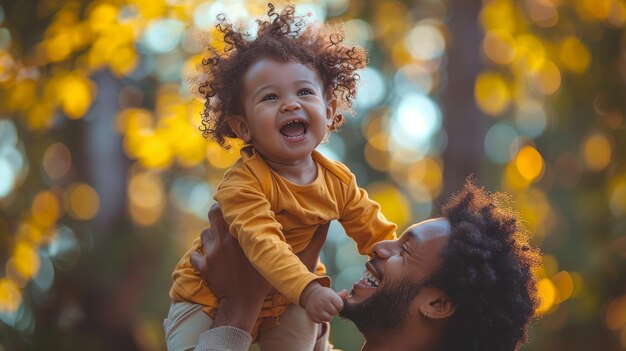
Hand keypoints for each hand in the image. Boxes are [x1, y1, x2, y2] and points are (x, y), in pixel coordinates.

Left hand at [190, 204, 331, 329]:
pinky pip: (196, 255)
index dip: (232, 203)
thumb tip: (326, 222)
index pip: (230, 206)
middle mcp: (223, 239)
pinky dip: (201, 255)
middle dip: (219, 213)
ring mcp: (210, 252)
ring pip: (204, 234)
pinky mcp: (201, 266)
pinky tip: (210, 259)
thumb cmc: (263, 282)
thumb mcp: (282, 256)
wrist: (242, 305)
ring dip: (211, 235)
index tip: (236, 202)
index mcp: (242, 234)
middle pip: (213, 214)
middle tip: (227, 218)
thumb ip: (302, 240)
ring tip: (221, 240)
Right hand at [300, 282, 343, 322]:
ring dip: (327, 316)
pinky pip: (320, 321)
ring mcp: (316, 309)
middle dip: (333, 311)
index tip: (334, 304)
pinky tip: (319, 313)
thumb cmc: (324, 295)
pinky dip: (320, 319)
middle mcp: (322, 302)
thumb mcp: (332, 293)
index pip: (340, 306)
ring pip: (328, 319)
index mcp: (329, 296)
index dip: (338, 306)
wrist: (310, 295)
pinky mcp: (312, 315)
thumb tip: (346, 292)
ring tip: (325, 311)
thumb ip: (340, 295)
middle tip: (329, 307)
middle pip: (334, 312)